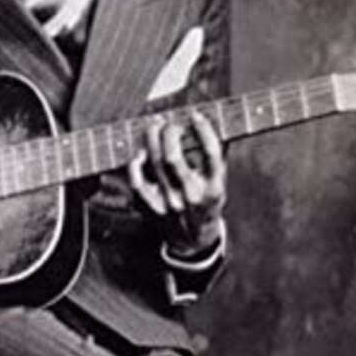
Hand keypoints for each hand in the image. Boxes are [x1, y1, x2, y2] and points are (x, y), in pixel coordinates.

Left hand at [128, 109, 225, 251]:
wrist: (194, 239)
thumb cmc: (207, 202)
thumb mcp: (220, 182)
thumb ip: (216, 155)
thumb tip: (209, 121)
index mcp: (213, 188)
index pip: (210, 154)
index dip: (203, 131)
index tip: (195, 116)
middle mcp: (191, 196)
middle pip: (174, 157)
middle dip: (169, 133)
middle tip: (169, 124)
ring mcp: (170, 203)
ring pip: (155, 164)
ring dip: (152, 140)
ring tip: (154, 127)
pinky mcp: (152, 209)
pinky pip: (137, 183)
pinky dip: (135, 165)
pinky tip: (139, 153)